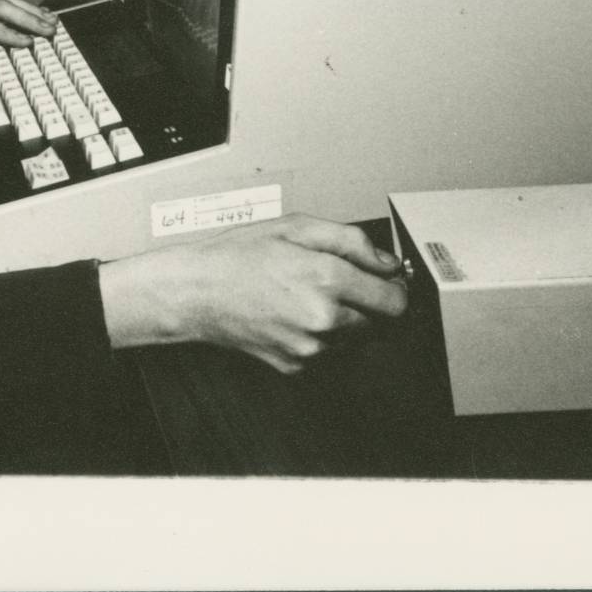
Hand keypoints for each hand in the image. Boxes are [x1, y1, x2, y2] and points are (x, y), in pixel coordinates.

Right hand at [98, 215, 407, 373]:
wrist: (196, 292)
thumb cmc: (237, 255)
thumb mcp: (295, 226)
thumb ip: (350, 240)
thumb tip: (385, 261)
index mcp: (327, 278)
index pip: (395, 301)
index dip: (396, 289)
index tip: (389, 282)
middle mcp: (324, 318)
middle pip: (380, 323)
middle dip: (370, 304)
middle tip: (344, 284)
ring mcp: (310, 347)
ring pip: (355, 340)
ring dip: (346, 321)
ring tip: (310, 296)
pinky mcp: (296, 365)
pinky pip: (327, 353)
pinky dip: (320, 337)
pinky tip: (294, 314)